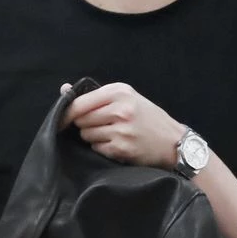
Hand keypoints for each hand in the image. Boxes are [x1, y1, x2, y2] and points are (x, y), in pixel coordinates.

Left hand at [59, 82, 184, 168]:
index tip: (63, 119)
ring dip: (93, 137)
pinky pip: (97, 148)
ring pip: (86, 135)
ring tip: (111, 134)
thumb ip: (95, 94)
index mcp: (119, 92)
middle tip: (100, 125)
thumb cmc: (148, 118)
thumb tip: (64, 89)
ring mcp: (121, 130)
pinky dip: (102, 147)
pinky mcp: (121, 148)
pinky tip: (116, 144)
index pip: (79, 102)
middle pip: (81, 120)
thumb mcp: (127, 97)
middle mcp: (120, 109)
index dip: (67, 112)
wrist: (173, 141)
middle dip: (85, 124)